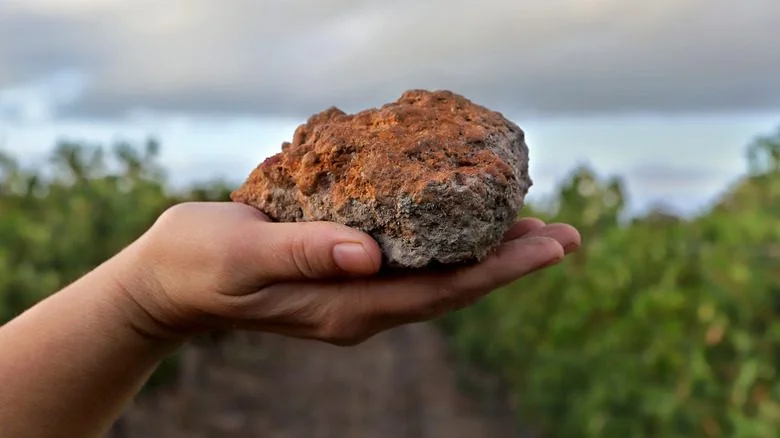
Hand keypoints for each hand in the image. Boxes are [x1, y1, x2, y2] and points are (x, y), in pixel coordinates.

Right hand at [116, 202, 579, 345]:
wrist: (169, 280)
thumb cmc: (200, 264)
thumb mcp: (244, 254)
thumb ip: (305, 253)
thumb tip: (369, 255)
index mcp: (345, 307)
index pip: (440, 291)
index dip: (499, 269)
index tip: (549, 245)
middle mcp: (360, 306)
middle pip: (452, 286)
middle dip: (510, 262)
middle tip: (565, 235)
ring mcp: (353, 293)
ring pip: (437, 275)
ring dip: (487, 253)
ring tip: (532, 229)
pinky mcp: (342, 272)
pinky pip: (410, 260)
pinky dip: (447, 242)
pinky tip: (463, 222)